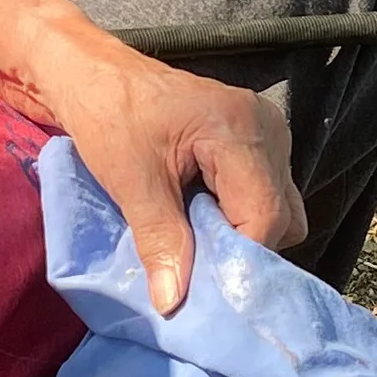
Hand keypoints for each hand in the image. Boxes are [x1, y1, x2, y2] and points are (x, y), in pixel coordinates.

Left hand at [25, 19, 304, 313]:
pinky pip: (267, 191)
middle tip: (195, 259)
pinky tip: (202, 213)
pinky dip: (239, 212)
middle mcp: (268, 128)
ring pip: (281, 207)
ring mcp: (268, 131)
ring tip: (195, 233)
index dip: (237, 258)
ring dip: (242, 231)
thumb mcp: (130, 182)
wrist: (93, 73)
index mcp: (240, 130)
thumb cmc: (108, 115)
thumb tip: (173, 302)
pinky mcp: (257, 138)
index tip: (201, 284)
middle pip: (282, 216)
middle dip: (242, 247)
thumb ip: (160, 241)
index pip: (266, 216)